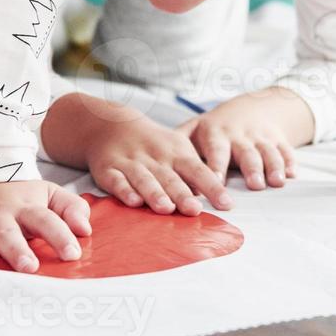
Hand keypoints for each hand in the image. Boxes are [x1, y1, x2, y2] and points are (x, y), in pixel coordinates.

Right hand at [0, 180, 90, 272]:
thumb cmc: (17, 188)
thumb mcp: (47, 192)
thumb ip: (70, 207)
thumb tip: (87, 228)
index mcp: (25, 207)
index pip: (47, 220)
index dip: (60, 235)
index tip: (73, 252)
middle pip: (8, 232)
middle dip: (17, 249)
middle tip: (28, 266)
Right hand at [87, 110, 234, 214]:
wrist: (113, 125)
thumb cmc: (154, 145)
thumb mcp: (178, 150)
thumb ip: (195, 173)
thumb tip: (214, 197)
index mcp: (176, 154)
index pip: (198, 171)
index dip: (213, 187)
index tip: (226, 204)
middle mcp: (156, 158)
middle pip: (171, 178)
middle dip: (182, 194)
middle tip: (194, 210)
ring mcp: (131, 163)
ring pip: (145, 179)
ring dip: (155, 194)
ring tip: (166, 208)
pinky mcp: (109, 170)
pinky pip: (117, 181)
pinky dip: (124, 191)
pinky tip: (133, 202)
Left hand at [176, 87, 311, 189]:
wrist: (251, 107)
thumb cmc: (214, 129)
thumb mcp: (193, 131)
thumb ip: (177, 149)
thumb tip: (156, 174)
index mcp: (215, 133)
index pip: (215, 151)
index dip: (216, 167)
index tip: (215, 183)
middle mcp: (239, 134)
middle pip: (246, 152)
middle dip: (251, 168)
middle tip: (253, 186)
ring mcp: (260, 136)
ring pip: (267, 151)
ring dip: (273, 166)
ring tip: (275, 183)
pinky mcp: (278, 139)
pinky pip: (286, 149)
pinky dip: (289, 161)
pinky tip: (291, 175)